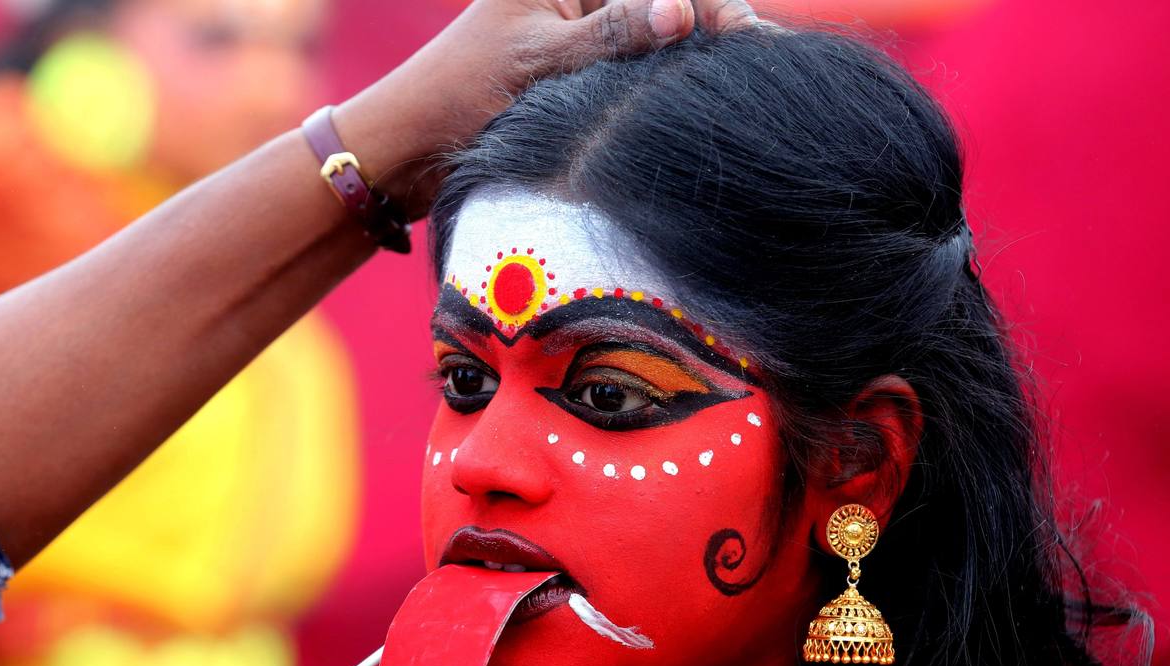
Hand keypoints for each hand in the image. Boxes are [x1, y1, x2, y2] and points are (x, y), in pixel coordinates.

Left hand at [336, 0, 759, 214]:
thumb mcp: (540, 62)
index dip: (703, 3)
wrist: (412, 147)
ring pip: (655, 39)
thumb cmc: (460, 94)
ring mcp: (580, 33)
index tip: (742, 31)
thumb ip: (611, 36)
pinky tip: (701, 99)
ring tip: (740, 82)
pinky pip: (635, 69)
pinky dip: (666, 83)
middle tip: (757, 55)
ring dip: (690, 59)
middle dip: (708, 24)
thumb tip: (679, 15)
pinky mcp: (579, 72)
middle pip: (662, 3)